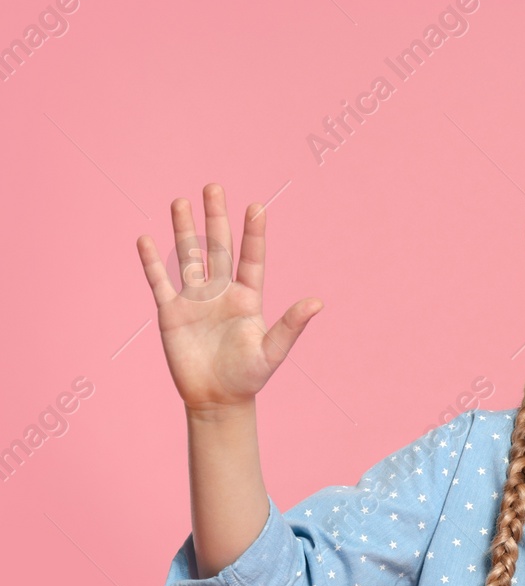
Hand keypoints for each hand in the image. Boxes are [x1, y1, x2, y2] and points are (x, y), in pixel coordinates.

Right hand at [136, 183, 322, 412]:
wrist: (217, 399)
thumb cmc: (249, 376)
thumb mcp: (273, 351)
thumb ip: (291, 325)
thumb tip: (318, 302)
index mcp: (248, 297)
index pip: (250, 258)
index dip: (253, 234)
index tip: (257, 207)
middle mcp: (221, 292)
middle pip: (218, 247)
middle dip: (216, 218)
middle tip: (214, 187)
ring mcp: (195, 300)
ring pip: (188, 256)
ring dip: (184, 230)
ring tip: (181, 201)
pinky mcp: (171, 312)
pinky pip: (159, 282)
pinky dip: (152, 262)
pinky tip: (146, 239)